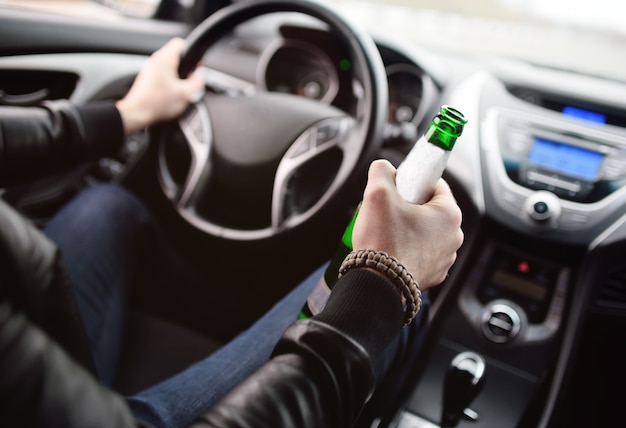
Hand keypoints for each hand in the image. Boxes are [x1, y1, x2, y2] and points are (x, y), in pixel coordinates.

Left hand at [115, 37, 204, 133]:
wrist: (137, 113)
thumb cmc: (157, 104)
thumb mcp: (186, 94)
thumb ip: (198, 82)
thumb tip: (201, 76)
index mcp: (165, 59)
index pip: (180, 43)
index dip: (192, 52)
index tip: (196, 64)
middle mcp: (155, 61)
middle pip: (175, 55)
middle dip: (186, 67)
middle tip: (190, 79)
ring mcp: (149, 69)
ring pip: (169, 66)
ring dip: (177, 76)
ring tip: (181, 89)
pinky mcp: (147, 79)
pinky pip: (162, 75)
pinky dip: (169, 82)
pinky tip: (172, 94)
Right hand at [352, 159, 463, 290]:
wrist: (379, 283)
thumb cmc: (383, 241)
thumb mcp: (377, 193)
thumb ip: (382, 171)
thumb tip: (384, 168)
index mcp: (449, 213)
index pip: (435, 184)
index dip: (413, 182)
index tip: (398, 188)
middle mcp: (453, 236)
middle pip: (430, 209)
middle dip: (409, 206)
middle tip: (388, 211)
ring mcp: (445, 258)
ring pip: (426, 232)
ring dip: (409, 228)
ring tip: (387, 232)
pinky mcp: (433, 274)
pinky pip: (422, 252)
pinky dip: (409, 249)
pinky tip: (392, 249)